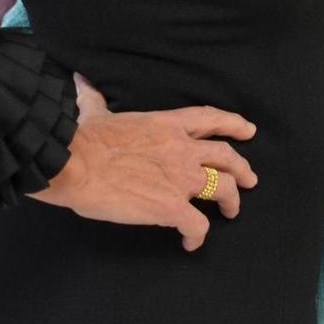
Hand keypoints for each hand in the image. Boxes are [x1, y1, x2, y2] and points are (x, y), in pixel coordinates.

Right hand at [31, 75, 257, 249]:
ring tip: (232, 212)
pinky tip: (191, 242)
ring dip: (231, 201)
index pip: (211, 120)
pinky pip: (198, 225)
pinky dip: (198, 235)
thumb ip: (96, 99)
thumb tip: (81, 81)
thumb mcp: (95, 112)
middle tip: (250, 180)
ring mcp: (180, 178)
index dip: (234, 124)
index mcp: (167, 124)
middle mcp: (182, 149)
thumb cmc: (84, 138)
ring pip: (223, 189)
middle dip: (242, 169)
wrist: (74, 163)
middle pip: (227, 156)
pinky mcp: (171, 207)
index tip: (249, 130)